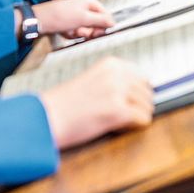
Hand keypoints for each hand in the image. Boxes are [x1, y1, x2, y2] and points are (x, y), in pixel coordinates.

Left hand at [32, 0, 113, 38]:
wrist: (40, 21)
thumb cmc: (59, 16)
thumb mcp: (84, 18)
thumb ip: (101, 21)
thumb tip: (113, 23)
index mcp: (90, 1)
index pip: (105, 15)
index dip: (103, 26)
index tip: (98, 33)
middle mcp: (84, 7)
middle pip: (96, 24)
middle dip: (87, 30)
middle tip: (80, 30)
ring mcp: (77, 15)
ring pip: (86, 30)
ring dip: (78, 33)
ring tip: (70, 30)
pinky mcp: (70, 22)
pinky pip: (77, 32)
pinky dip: (71, 34)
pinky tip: (65, 31)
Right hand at [39, 56, 153, 148]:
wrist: (46, 117)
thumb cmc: (64, 104)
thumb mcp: (93, 80)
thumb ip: (114, 81)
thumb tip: (138, 92)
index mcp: (111, 64)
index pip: (142, 77)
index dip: (137, 94)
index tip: (129, 103)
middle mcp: (117, 74)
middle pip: (147, 92)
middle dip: (139, 106)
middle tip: (122, 116)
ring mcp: (118, 92)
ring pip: (147, 106)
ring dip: (136, 117)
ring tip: (116, 122)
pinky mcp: (117, 111)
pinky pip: (143, 120)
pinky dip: (134, 127)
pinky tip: (117, 127)